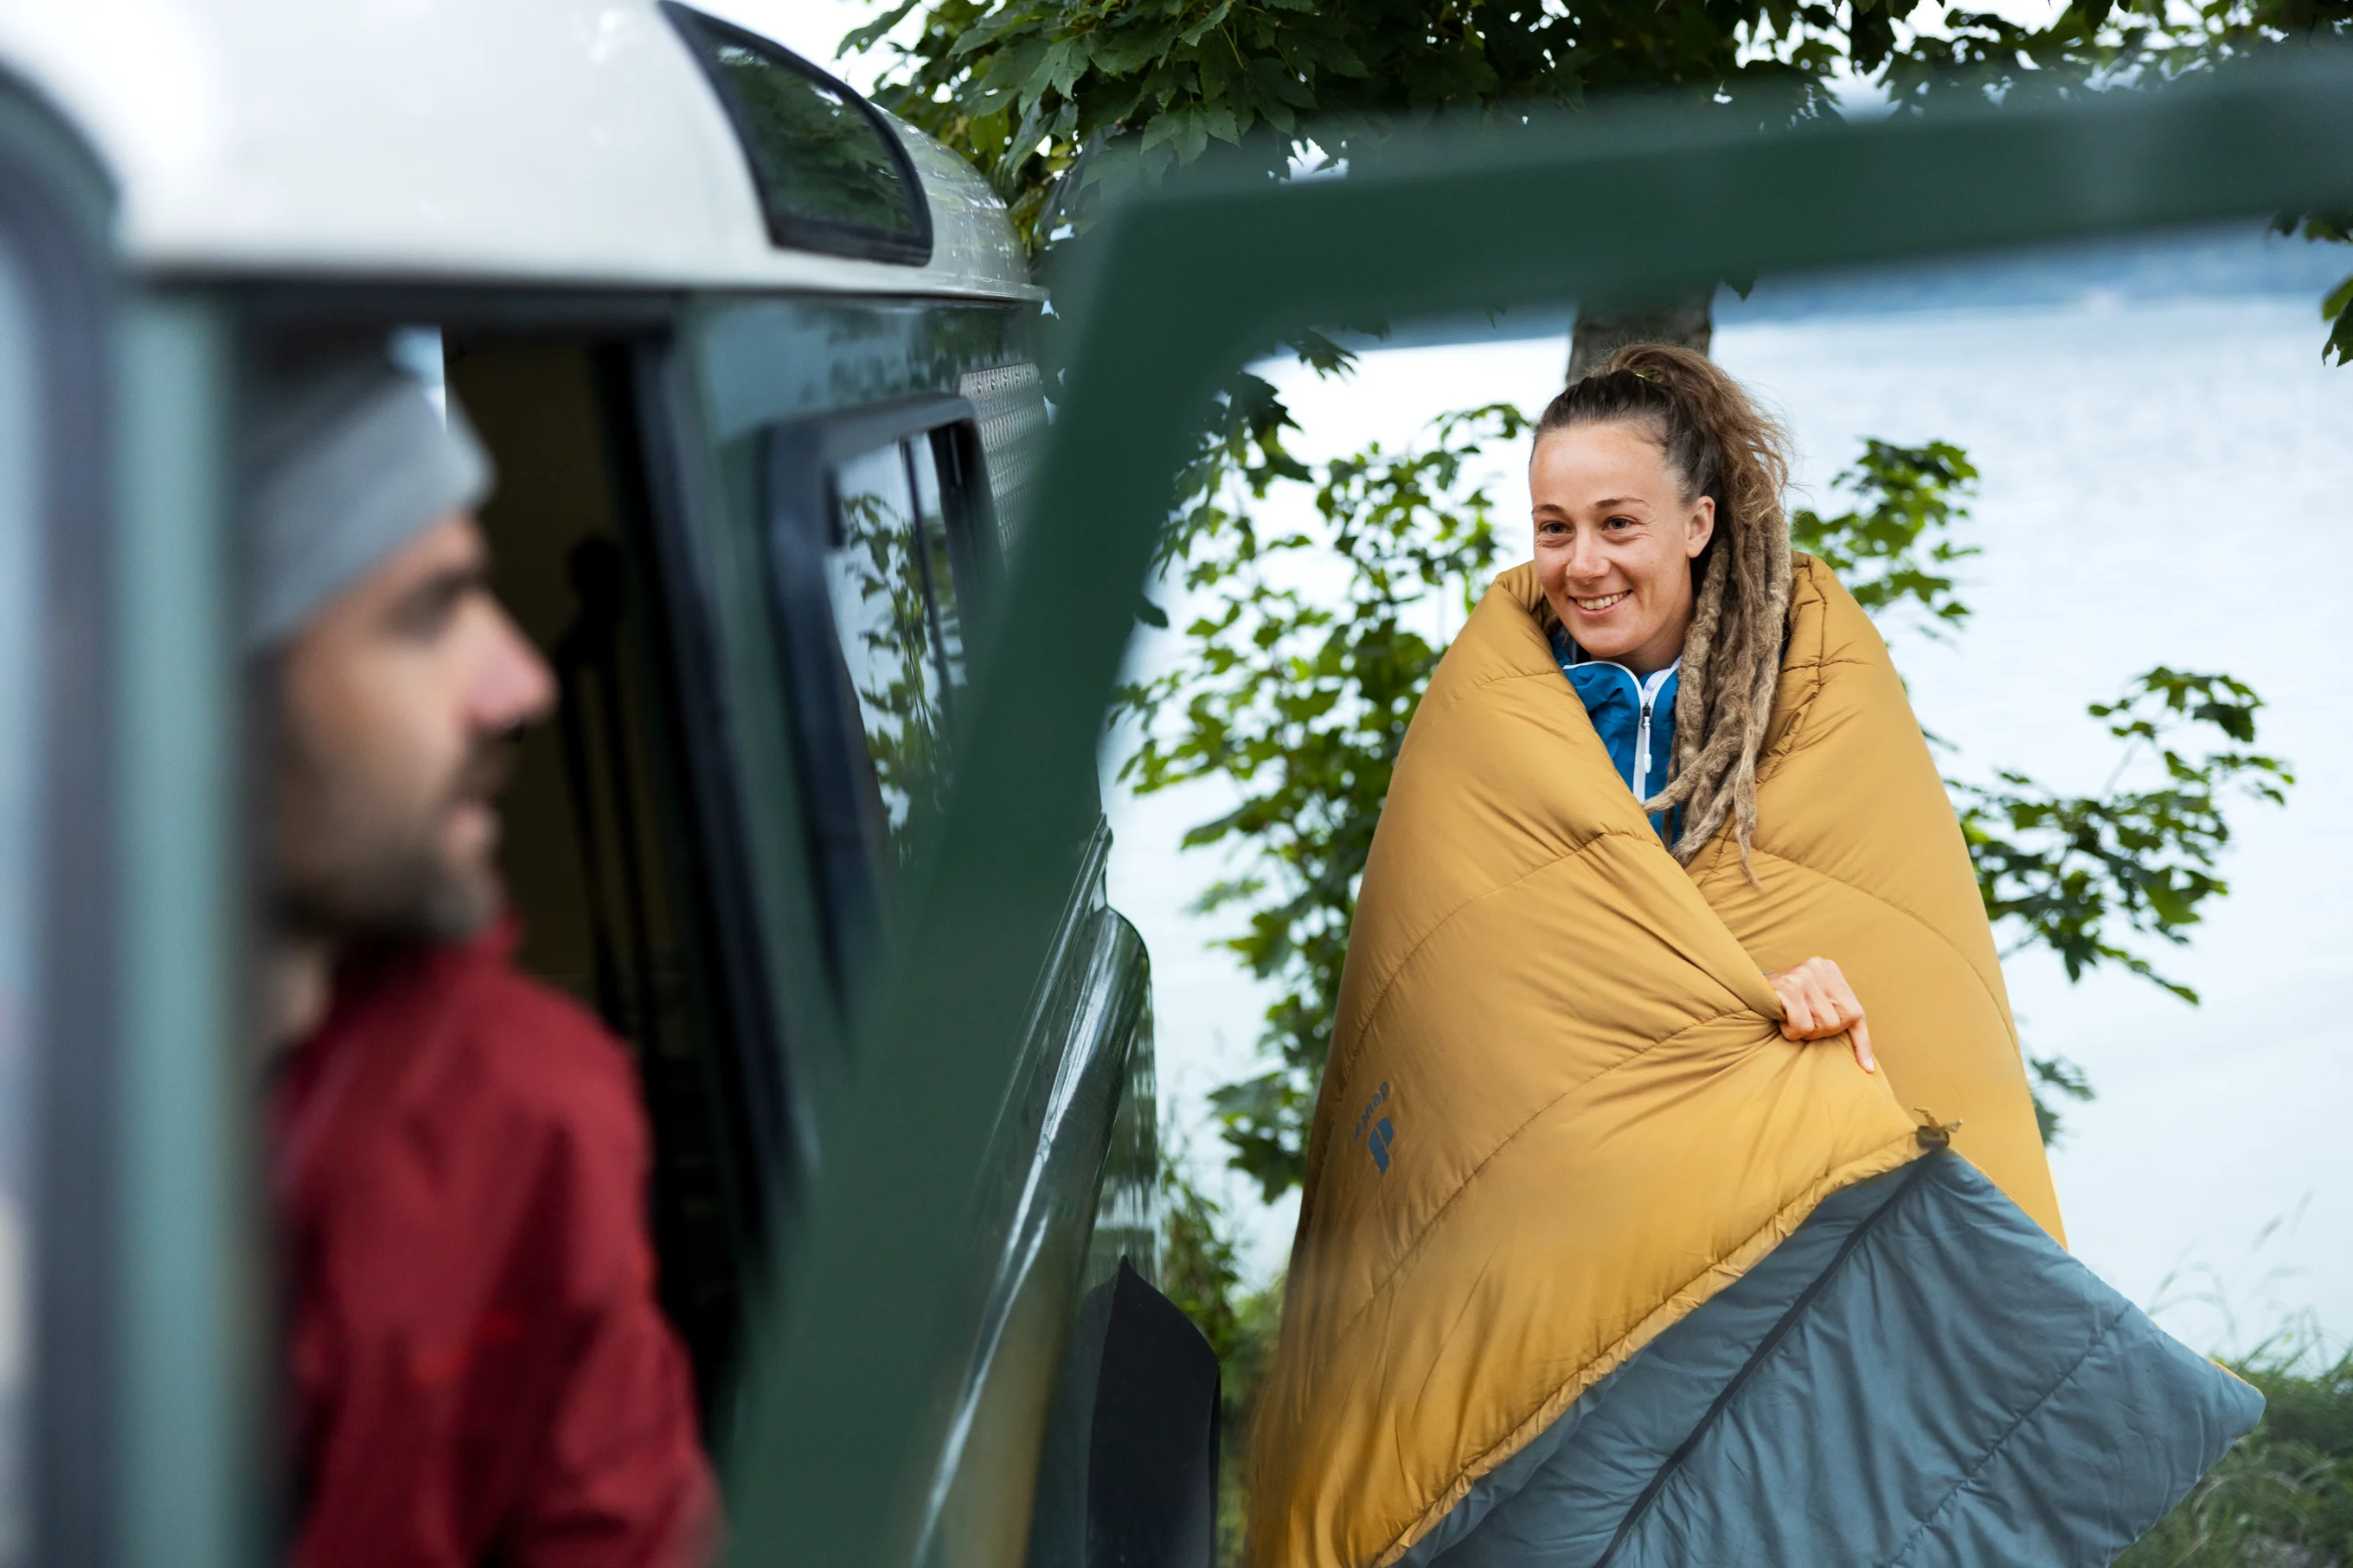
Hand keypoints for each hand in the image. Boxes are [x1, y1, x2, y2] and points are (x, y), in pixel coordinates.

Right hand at [1763, 956, 1874, 1073]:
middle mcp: (1819, 967)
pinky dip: (1791, 1031)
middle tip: (1802, 1024)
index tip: (1866, 1067)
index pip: (1856, 1012)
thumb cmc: (1783, 1003)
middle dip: (1821, 1032)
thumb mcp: (1813, 1003)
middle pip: (1840, 1021)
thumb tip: (1866, 1065)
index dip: (1861, 1042)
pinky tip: (1781, 1019)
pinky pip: (1802, 1024)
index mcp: (1830, 970)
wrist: (1744, 989)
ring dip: (1804, 1031)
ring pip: (1823, 1024)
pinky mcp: (1789, 986)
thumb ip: (1835, 1016)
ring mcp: (1804, 975)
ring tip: (1789, 1019)